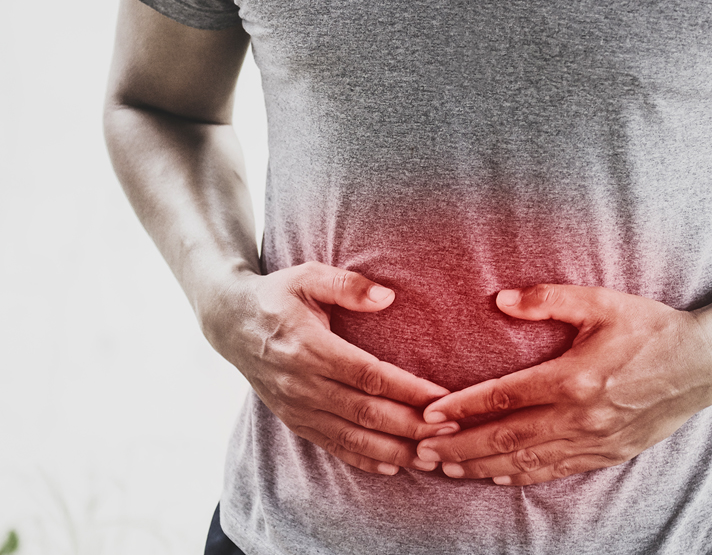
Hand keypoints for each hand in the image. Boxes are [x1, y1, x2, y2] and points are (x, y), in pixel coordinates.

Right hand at [201, 261, 458, 475]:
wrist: (230, 323)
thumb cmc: (278, 296)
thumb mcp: (308, 276)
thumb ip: (347, 285)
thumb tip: (387, 296)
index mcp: (309, 347)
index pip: (367, 374)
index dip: (407, 389)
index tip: (442, 398)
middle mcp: (301, 383)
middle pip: (365, 412)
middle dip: (411, 425)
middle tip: (450, 431)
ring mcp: (296, 407)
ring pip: (351, 437)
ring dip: (394, 450)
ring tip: (432, 457)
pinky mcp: (294, 420)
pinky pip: (332, 446)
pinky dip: (363, 460)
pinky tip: (393, 467)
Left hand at [415, 284, 711, 485]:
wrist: (704, 364)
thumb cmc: (650, 328)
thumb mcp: (600, 302)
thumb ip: (548, 300)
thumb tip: (500, 300)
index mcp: (572, 378)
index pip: (503, 397)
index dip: (462, 408)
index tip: (430, 414)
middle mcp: (580, 417)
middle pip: (506, 437)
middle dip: (460, 446)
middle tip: (422, 450)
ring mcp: (594, 441)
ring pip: (526, 461)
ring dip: (482, 466)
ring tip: (447, 468)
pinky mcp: (607, 455)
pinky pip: (555, 471)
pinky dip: (521, 475)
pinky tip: (497, 476)